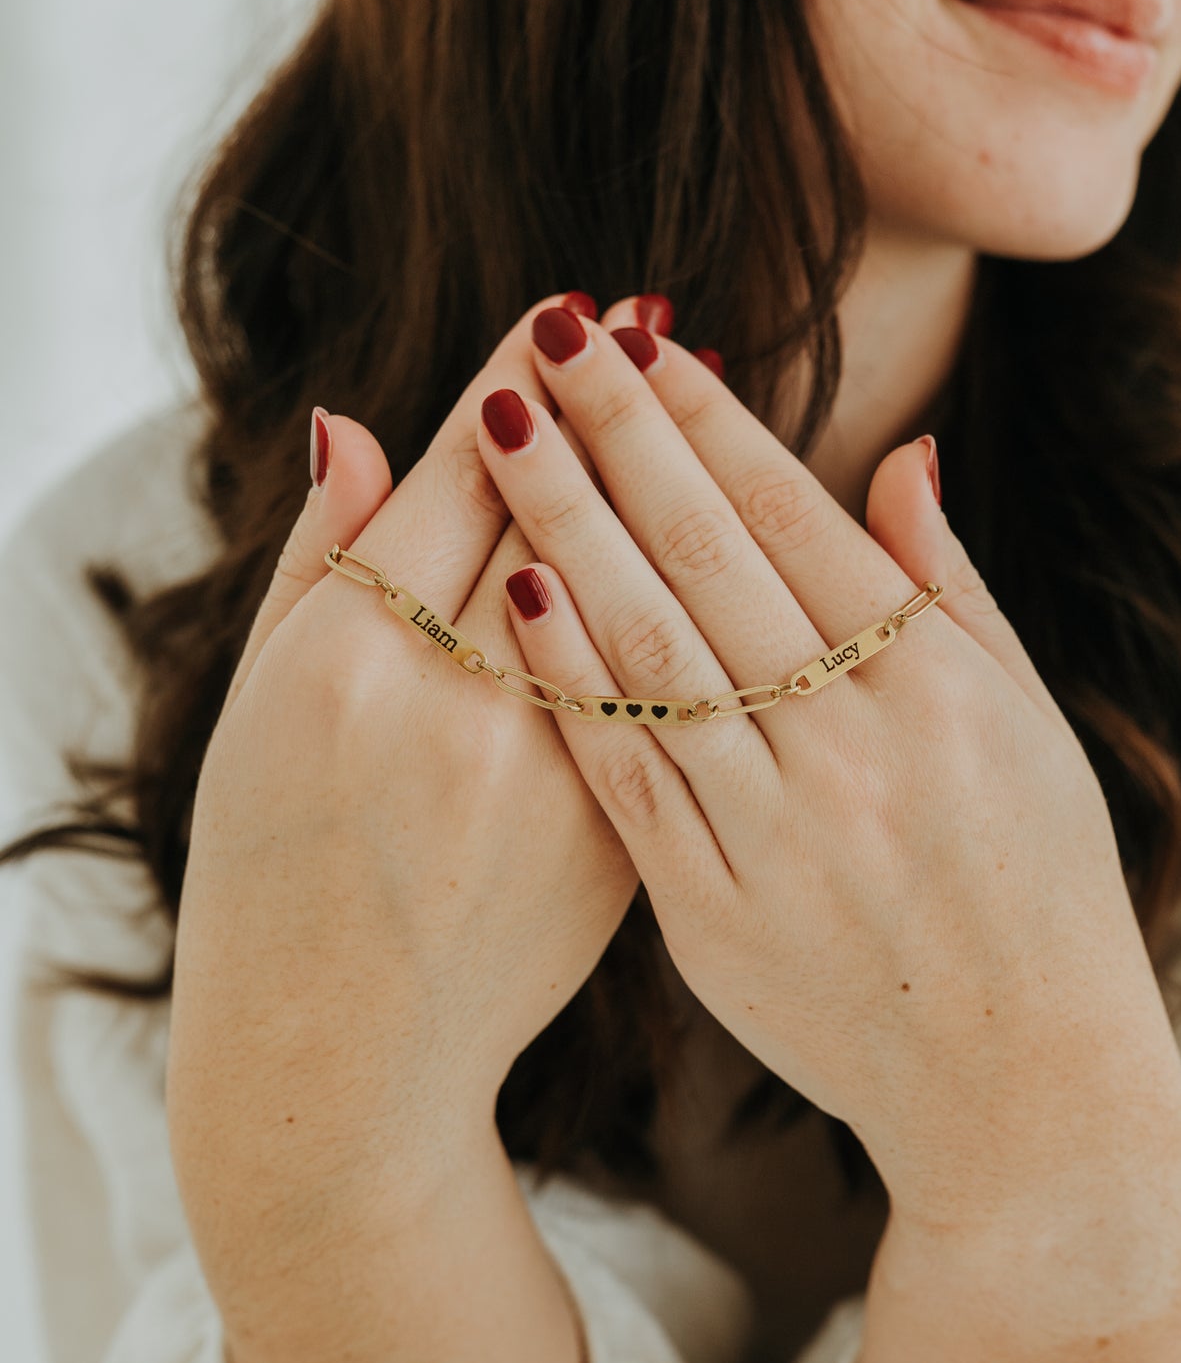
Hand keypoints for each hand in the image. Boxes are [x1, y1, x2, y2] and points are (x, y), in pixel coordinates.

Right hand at [166, 293, 639, 1233]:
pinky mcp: (619, 842)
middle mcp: (454, 709)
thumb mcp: (262, 703)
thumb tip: (356, 419)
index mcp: (351, 660)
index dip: (520, 386)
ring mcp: (549, 779)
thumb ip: (317, 560)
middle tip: (654, 313)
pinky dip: (701, 610)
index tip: (569, 308)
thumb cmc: (275, 862)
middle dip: (612, 407)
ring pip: (636, 597)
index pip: (461, 483)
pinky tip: (735, 540)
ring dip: (677, 483)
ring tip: (707, 391)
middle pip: (559, 520)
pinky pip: (672, 701)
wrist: (342, 1054)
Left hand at [471, 298, 1180, 1236]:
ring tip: (503, 428)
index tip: (639, 336)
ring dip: (567, 526)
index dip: (707, 417)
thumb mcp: (1027, 723)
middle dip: (618, 431)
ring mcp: (776, 828)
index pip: (794, 514)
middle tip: (545, 331)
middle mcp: (851, 742)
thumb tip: (899, 452)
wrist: (1018, 1081)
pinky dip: (569, 681)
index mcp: (932, 684)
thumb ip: (950, 587)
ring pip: (649, 649)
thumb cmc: (1038, 884)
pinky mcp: (711, 909)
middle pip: (706, 556)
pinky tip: (515, 591)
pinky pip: (625, 775)